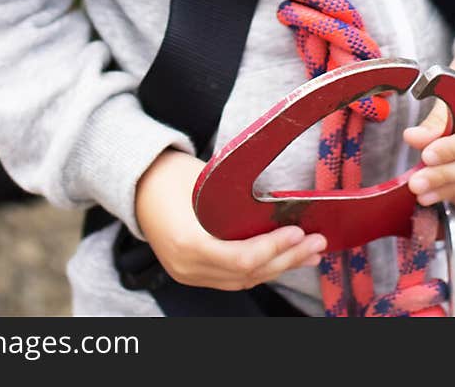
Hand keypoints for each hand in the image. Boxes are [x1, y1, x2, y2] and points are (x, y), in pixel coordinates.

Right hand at [134, 148, 326, 289]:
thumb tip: (279, 208)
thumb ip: (236, 202)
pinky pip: (233, 277)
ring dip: (279, 267)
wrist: (138, 182)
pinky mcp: (193, 272)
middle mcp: (188, 267)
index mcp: (188, 244)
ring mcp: (189, 274)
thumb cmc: (172, 174)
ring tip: (309, 254)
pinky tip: (283, 259)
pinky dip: (260, 268)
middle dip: (286, 259)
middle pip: (247, 274)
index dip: (274, 249)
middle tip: (316, 242)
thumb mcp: (205, 181)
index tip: (298, 232)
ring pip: (243, 280)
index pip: (241, 259)